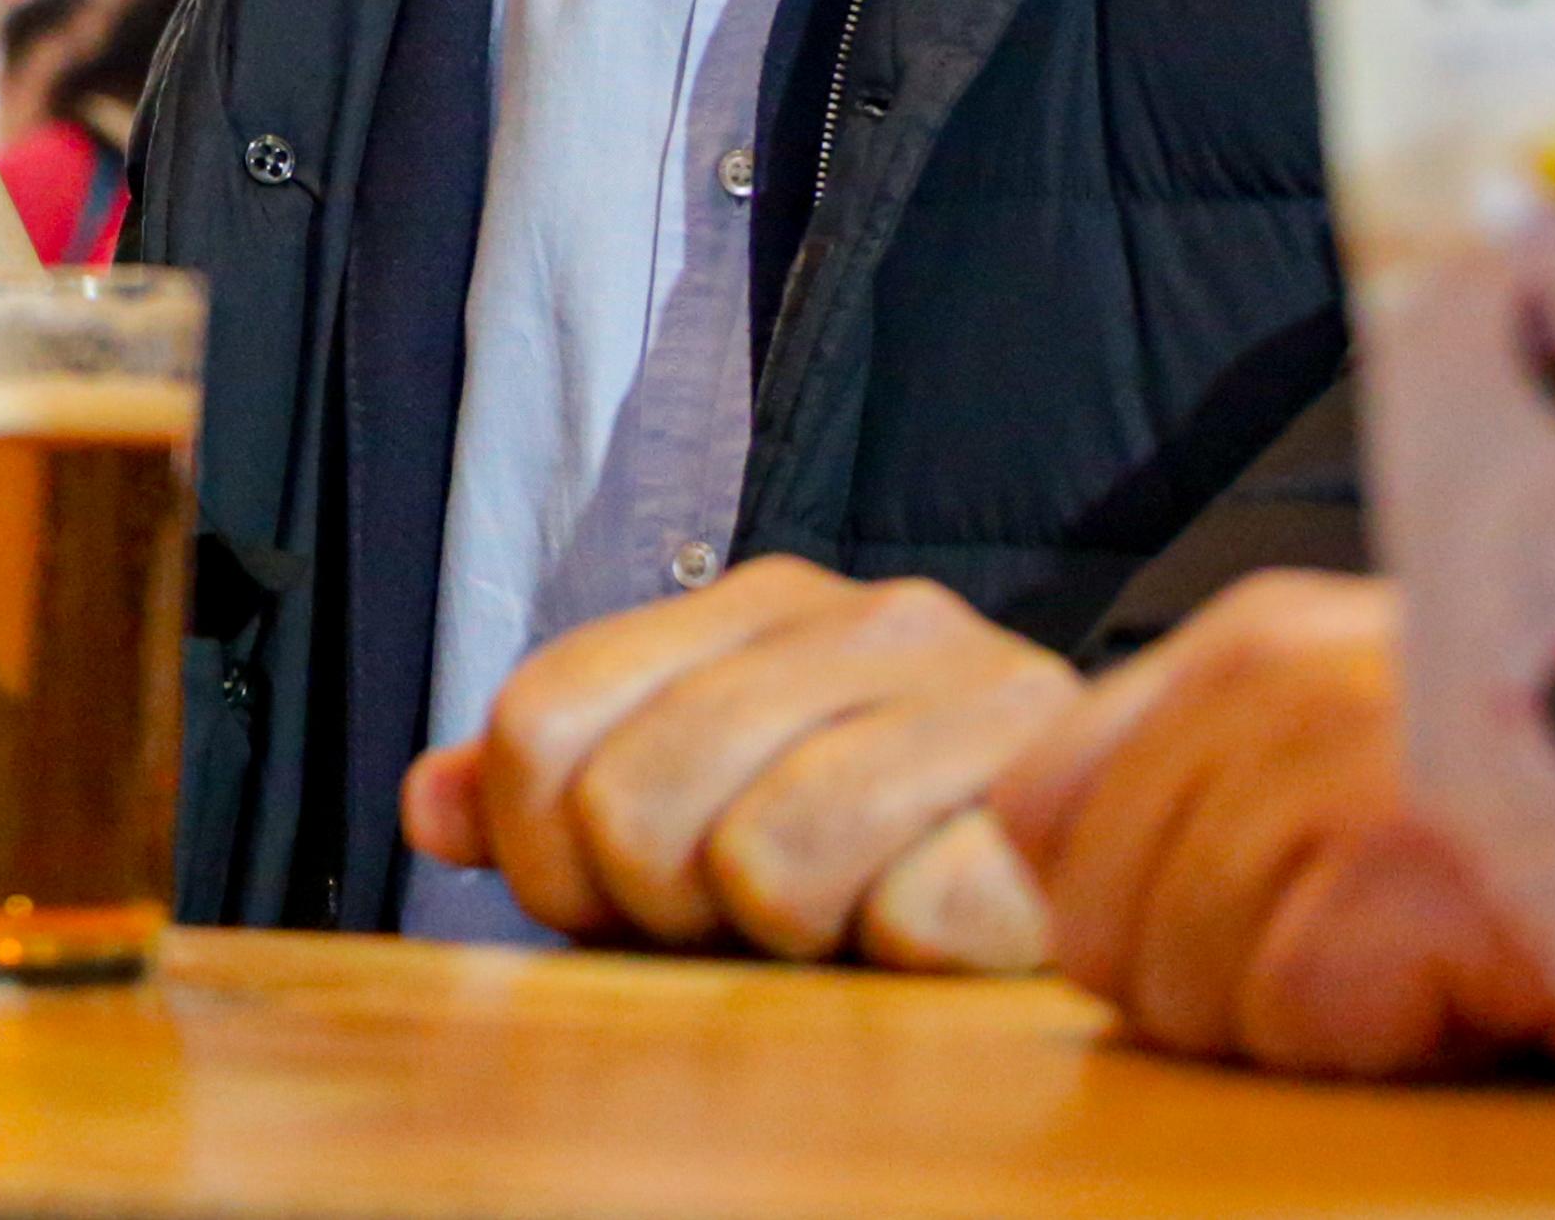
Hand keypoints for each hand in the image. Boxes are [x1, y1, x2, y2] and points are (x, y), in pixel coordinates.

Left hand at [406, 554, 1073, 964]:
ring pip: (759, 861)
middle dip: (656, 902)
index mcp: (759, 601)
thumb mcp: (699, 795)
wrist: (1127, 868)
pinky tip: (923, 930)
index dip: (540, 847)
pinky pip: (901, 916)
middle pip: (627, 801)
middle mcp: (872, 622)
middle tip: (735, 915)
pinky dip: (893, 953)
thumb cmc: (883, 844)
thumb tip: (427, 807)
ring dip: (778, 935)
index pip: (540, 719)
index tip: (607, 894)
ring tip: (835, 920)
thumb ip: (554, 791)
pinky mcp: (1059, 814)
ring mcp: (980, 706)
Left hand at [990, 571, 1554, 1076]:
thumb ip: (1216, 801)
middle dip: (1222, 989)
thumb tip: (1063, 906)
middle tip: (1376, 966)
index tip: (1253, 940)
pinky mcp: (1419, 858)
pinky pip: (1297, 1011)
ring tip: (1444, 969)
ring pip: (1188, 978)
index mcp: (1248, 644)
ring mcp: (1342, 758)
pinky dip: (1386, 1042)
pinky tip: (1483, 991)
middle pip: (1097, 918)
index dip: (1122, 914)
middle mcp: (1274, 675)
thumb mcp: (1361, 766)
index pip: (1037, 811)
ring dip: (1316, 1024)